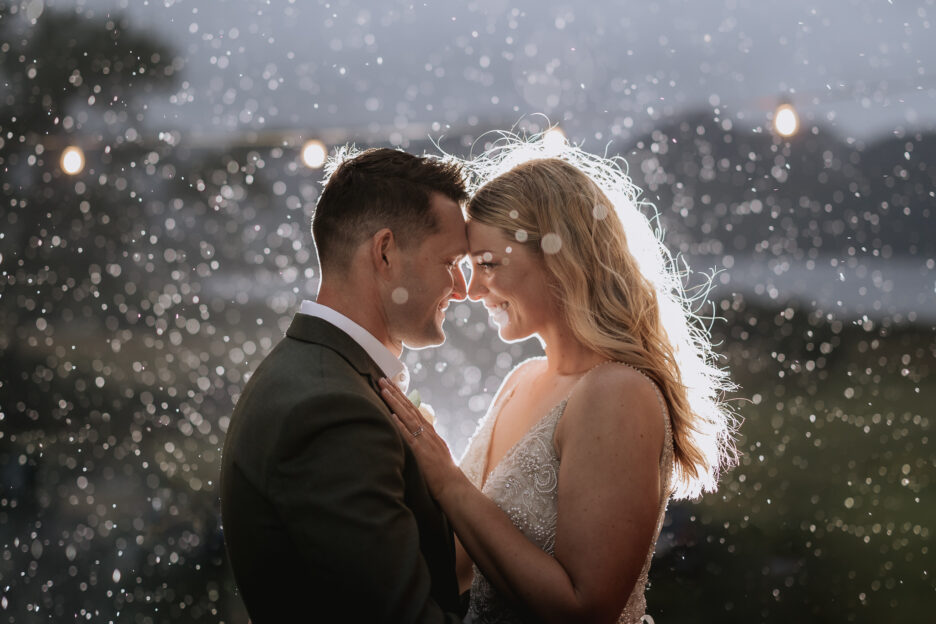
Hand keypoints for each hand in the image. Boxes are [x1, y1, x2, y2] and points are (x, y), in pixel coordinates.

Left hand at [379, 378, 460, 498]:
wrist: (453, 486)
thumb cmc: (442, 472)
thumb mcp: (434, 451)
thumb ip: (424, 441)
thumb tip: (413, 435)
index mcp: (430, 431)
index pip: (413, 409)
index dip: (402, 396)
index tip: (391, 385)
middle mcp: (427, 432)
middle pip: (409, 408)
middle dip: (395, 393)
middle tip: (382, 379)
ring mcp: (425, 441)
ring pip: (408, 417)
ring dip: (395, 403)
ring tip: (384, 390)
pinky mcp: (421, 452)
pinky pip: (409, 436)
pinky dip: (401, 425)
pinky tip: (392, 415)